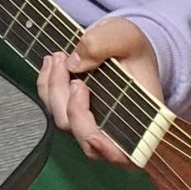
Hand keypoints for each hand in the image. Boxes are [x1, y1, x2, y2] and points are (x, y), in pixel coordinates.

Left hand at [37, 16, 163, 165]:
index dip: (109, 153)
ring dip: (55, 92)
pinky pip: (54, 110)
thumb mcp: (124, 35)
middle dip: (71, 106)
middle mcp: (118, 129)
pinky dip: (48, 88)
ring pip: (66, 124)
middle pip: (86, 138)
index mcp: (143, 119)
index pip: (128, 154)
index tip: (93, 136)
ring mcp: (95, 123)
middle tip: (70, 69)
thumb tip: (75, 64)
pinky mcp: (76, 113)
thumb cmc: (131, 46)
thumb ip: (102, 44)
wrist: (123, 44)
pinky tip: (51, 65)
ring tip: (58, 59)